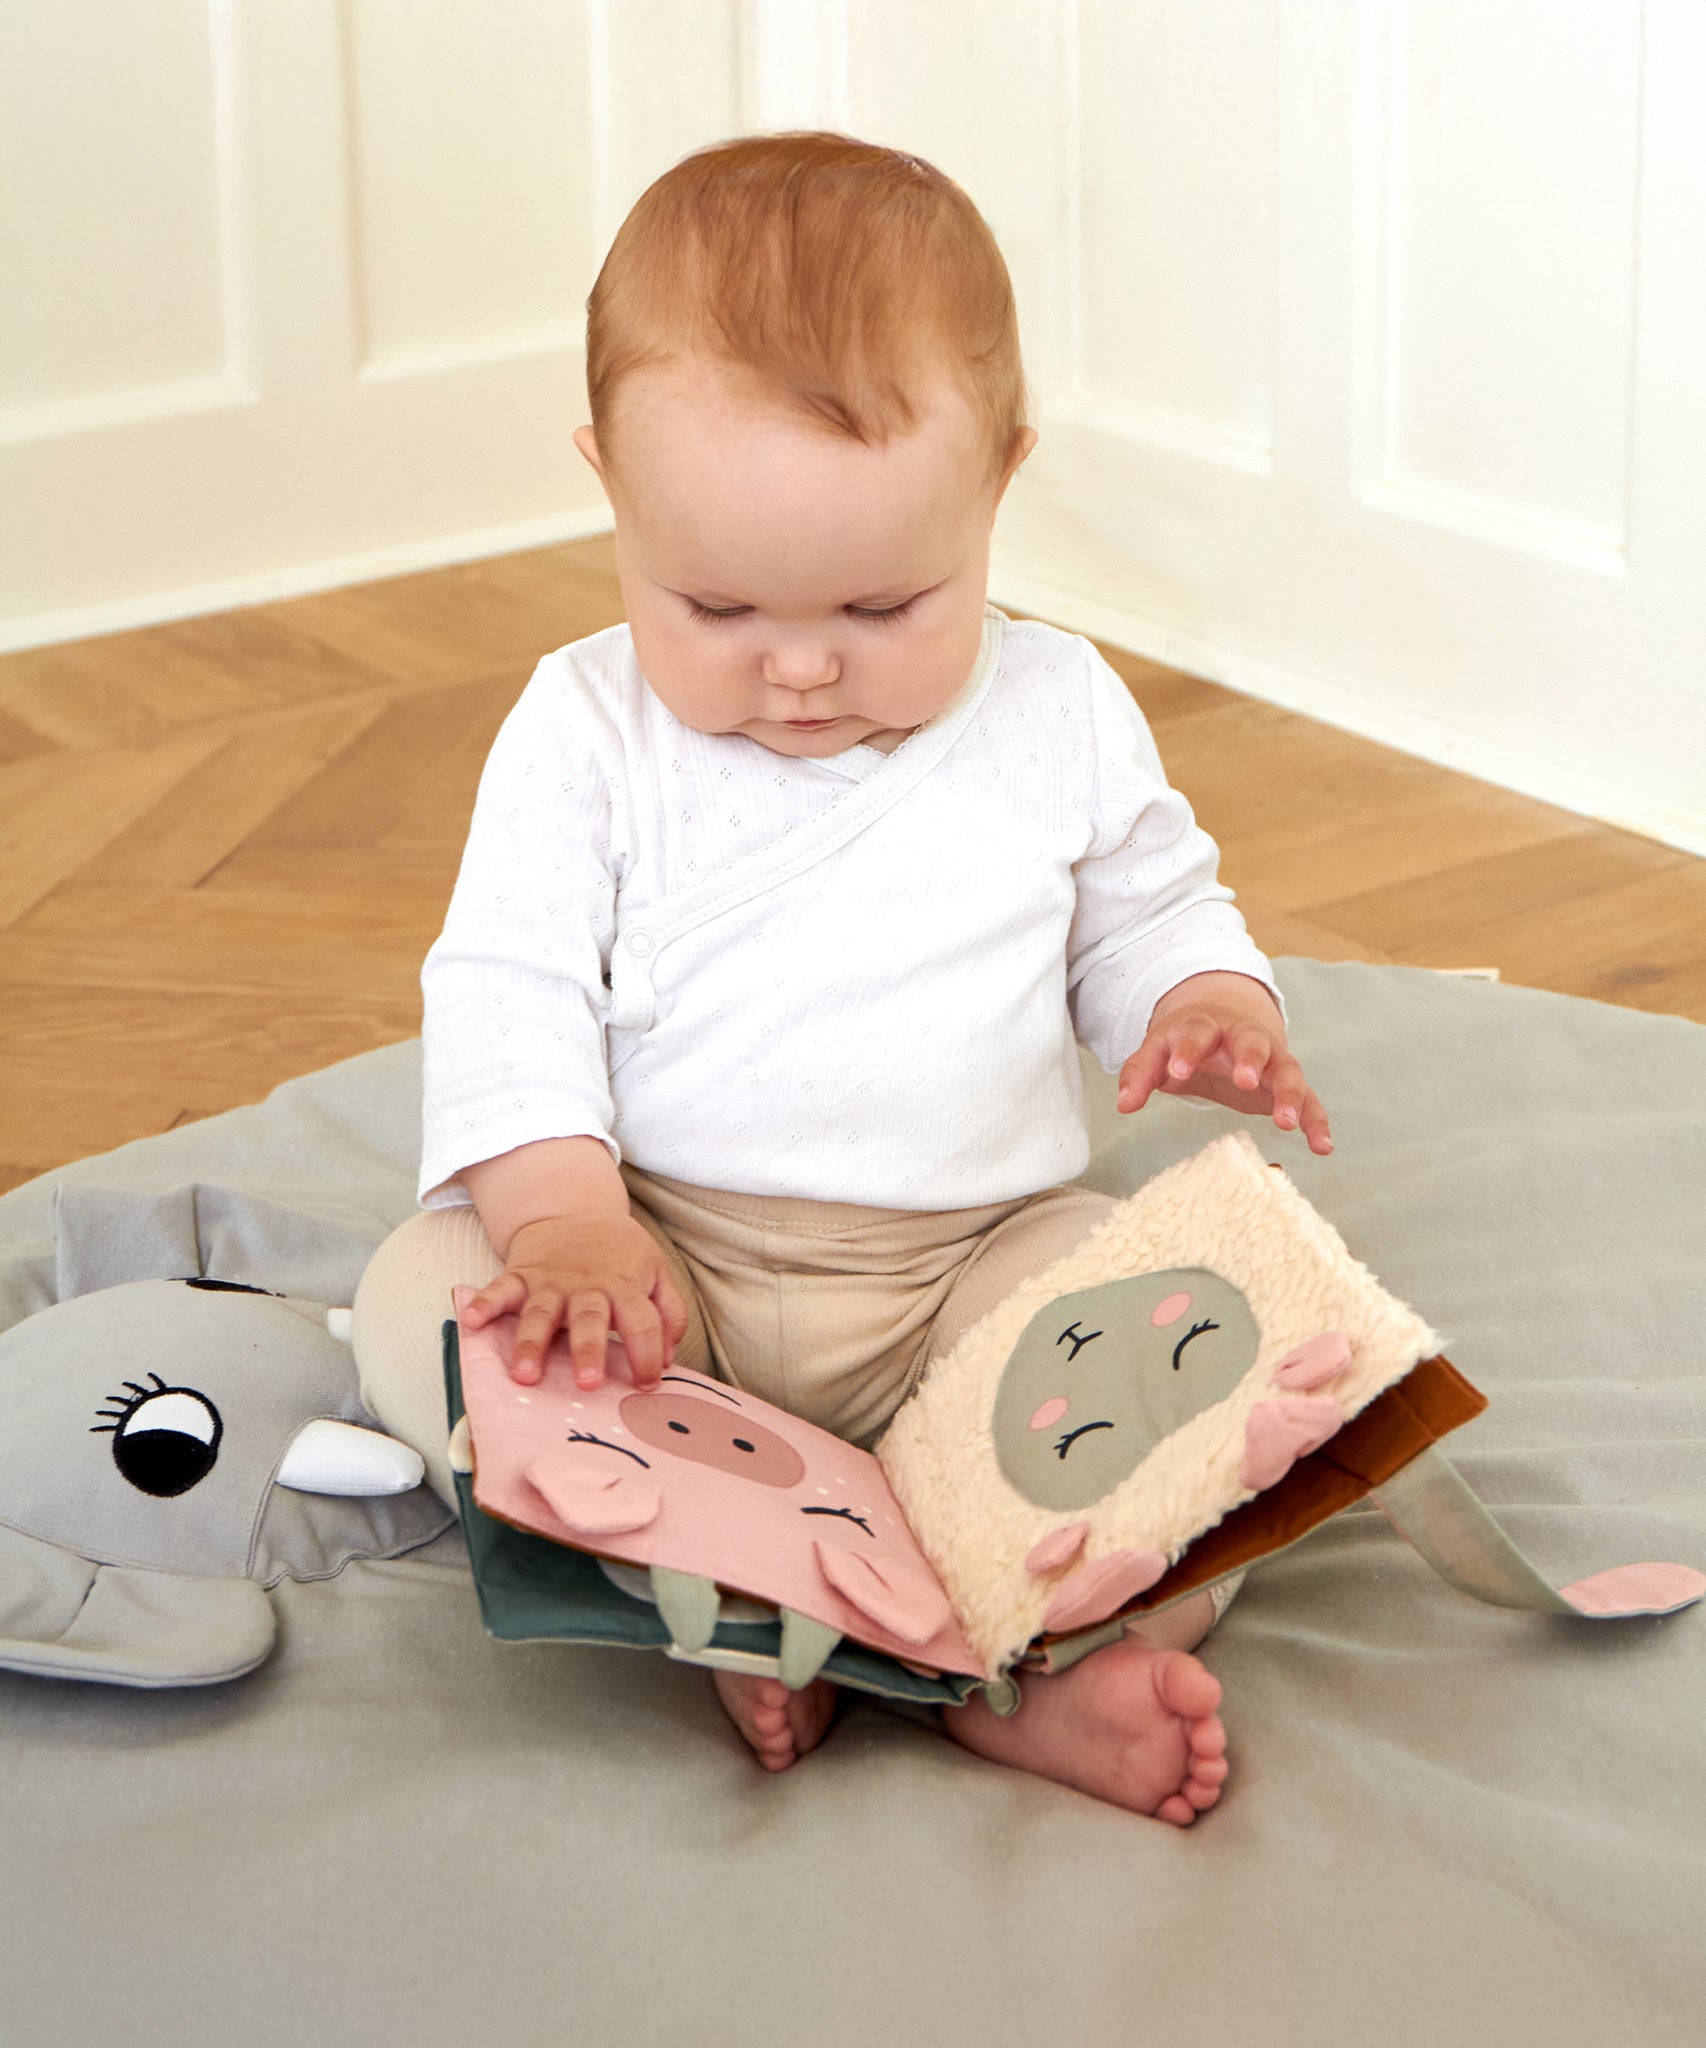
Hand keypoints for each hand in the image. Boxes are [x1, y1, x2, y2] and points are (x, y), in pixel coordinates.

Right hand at [459, 1212, 688, 1389]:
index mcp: (626, 1287)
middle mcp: (588, 1287)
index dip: (648, 1354)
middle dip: (588, 1351)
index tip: (647, 1384)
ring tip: (523, 1375)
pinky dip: (483, 1303)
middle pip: (590, 1320)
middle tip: (586, 1384)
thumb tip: (669, 1358)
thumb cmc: (619, 1253)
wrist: (575, 1208)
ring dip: (531, 1343)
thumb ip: (669, 1313)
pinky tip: (470, 1320)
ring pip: (540, 1314)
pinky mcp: (521, 1275)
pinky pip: (500, 1289)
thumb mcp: (656, 1271)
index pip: (643, 1322)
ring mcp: (551, 1282)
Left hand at [1116, 971, 1332, 1155]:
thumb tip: (1123, 1104)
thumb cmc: (1186, 1042)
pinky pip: (1308, 1099)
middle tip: (1244, 1080)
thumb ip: (1140, 1074)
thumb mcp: (1159, 1051)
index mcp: (1205, 1026)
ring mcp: (1270, 1059)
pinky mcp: (1287, 1083)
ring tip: (1285, 1122)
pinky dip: (1316, 1121)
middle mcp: (1243, 1037)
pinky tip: (1322, 1146)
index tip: (1177, 1071)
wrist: (1226, 1021)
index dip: (1187, 1049)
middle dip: (1249, 1058)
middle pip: (1252, 1041)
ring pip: (1286, 1070)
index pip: (1196, 1031)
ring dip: (1289, 1094)